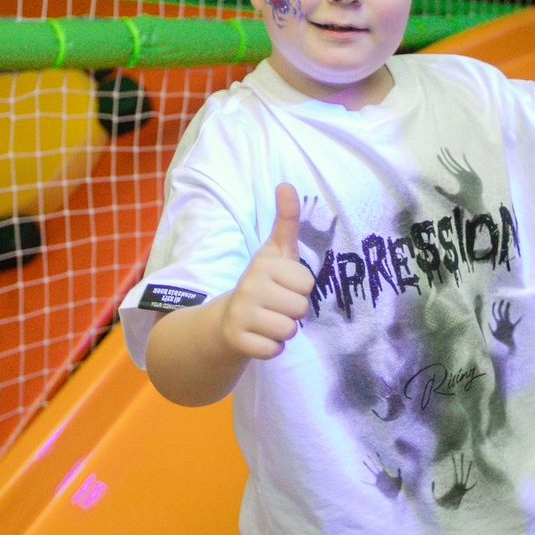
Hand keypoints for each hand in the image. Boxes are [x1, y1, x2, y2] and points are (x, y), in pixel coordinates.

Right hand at [221, 183, 314, 360]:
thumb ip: (287, 221)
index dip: (299, 288)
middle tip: (275, 306)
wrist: (226, 320)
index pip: (307, 284)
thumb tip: (287, 184)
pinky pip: (274, 350)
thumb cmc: (262, 283)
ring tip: (267, 321)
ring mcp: (241, 314)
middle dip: (293, 311)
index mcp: (264, 265)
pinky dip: (271, 348)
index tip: (282, 286)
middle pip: (301, 308)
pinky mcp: (236, 340)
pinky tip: (259, 337)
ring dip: (283, 331)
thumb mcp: (276, 252)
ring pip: (289, 331)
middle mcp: (250, 287)